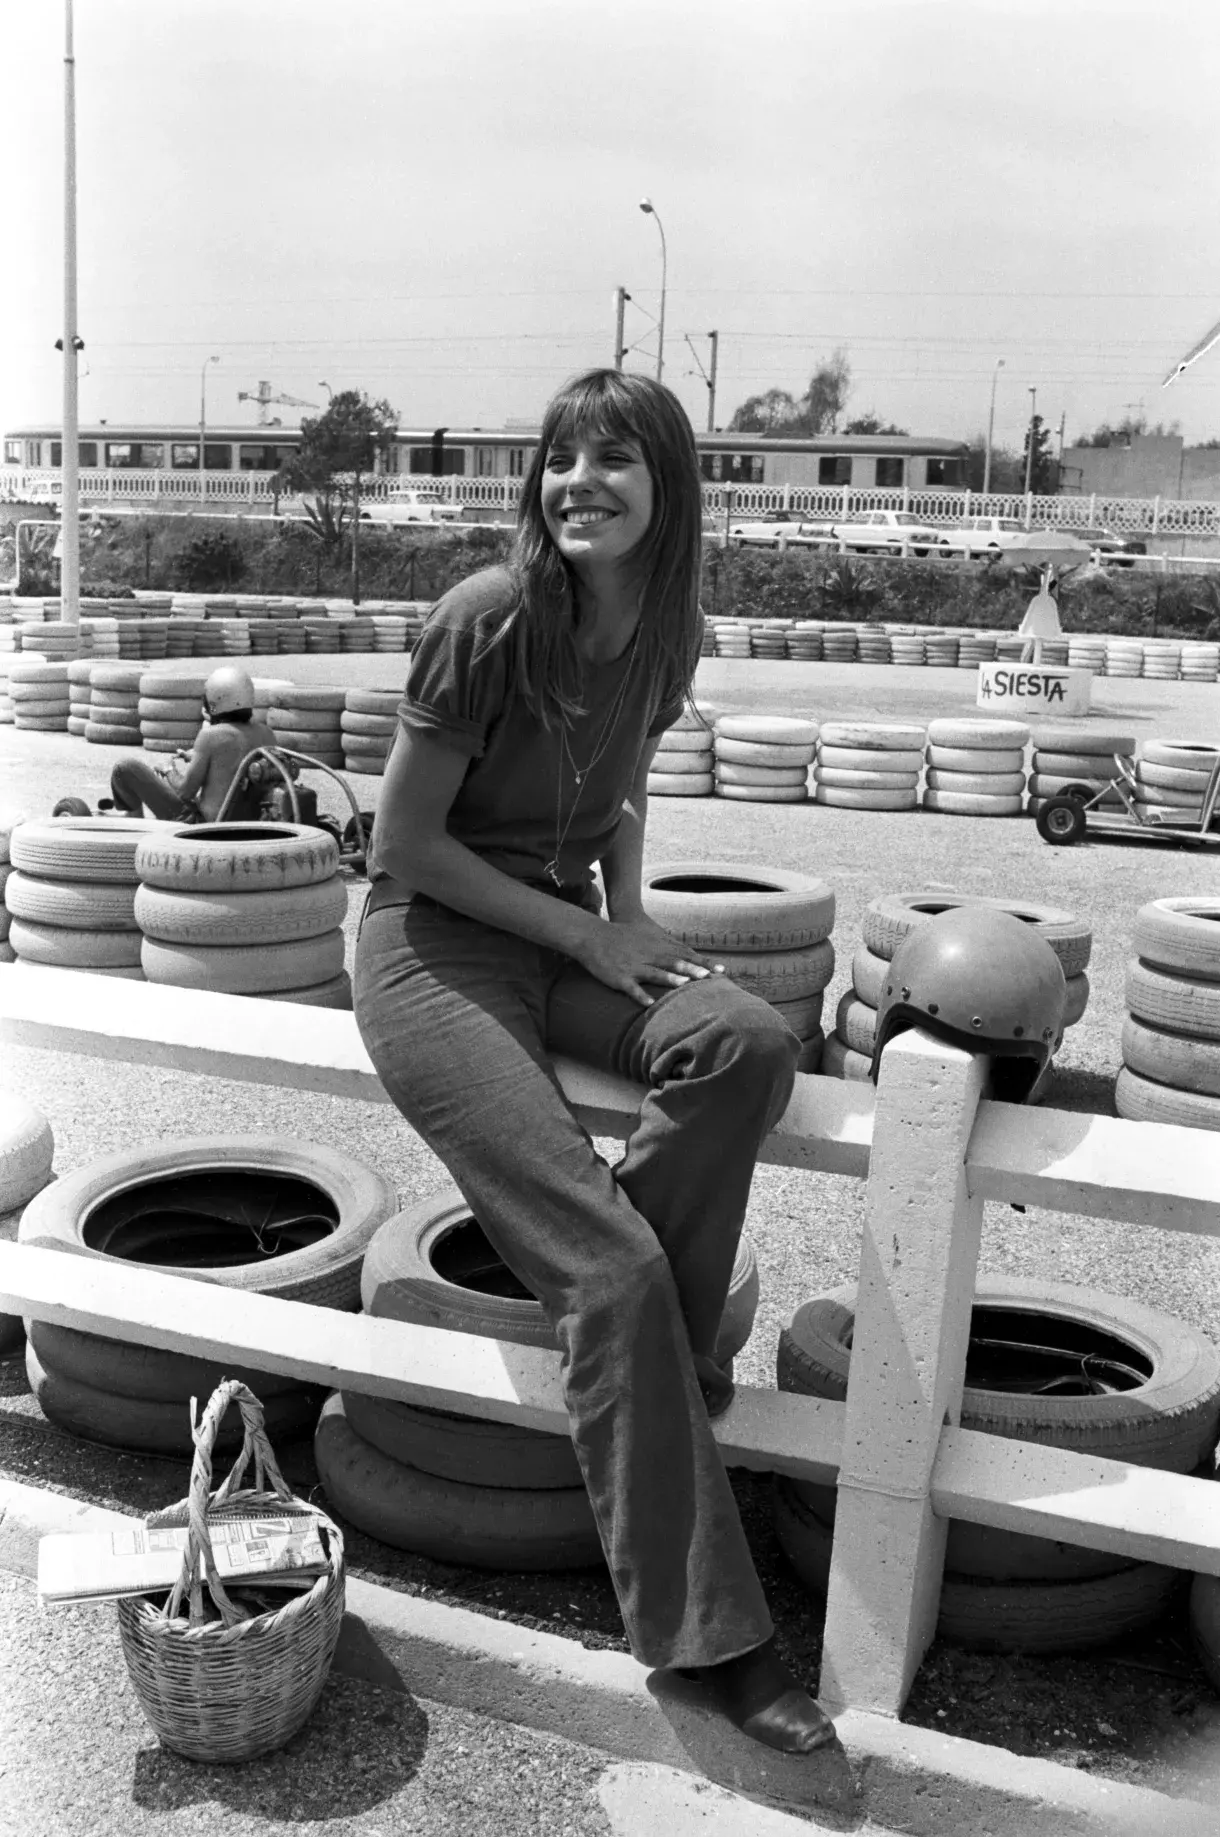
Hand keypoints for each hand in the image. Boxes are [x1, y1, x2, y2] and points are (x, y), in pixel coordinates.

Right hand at [576, 914, 723, 1007]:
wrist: (593, 935)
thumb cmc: (622, 936)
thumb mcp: (647, 936)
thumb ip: (666, 945)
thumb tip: (686, 954)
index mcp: (657, 946)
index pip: (685, 954)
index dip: (703, 963)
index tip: (722, 971)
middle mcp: (649, 955)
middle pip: (674, 962)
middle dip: (692, 969)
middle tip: (709, 977)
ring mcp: (634, 965)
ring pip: (655, 972)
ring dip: (669, 978)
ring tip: (684, 984)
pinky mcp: (620, 976)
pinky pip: (632, 987)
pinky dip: (640, 994)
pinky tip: (649, 1004)